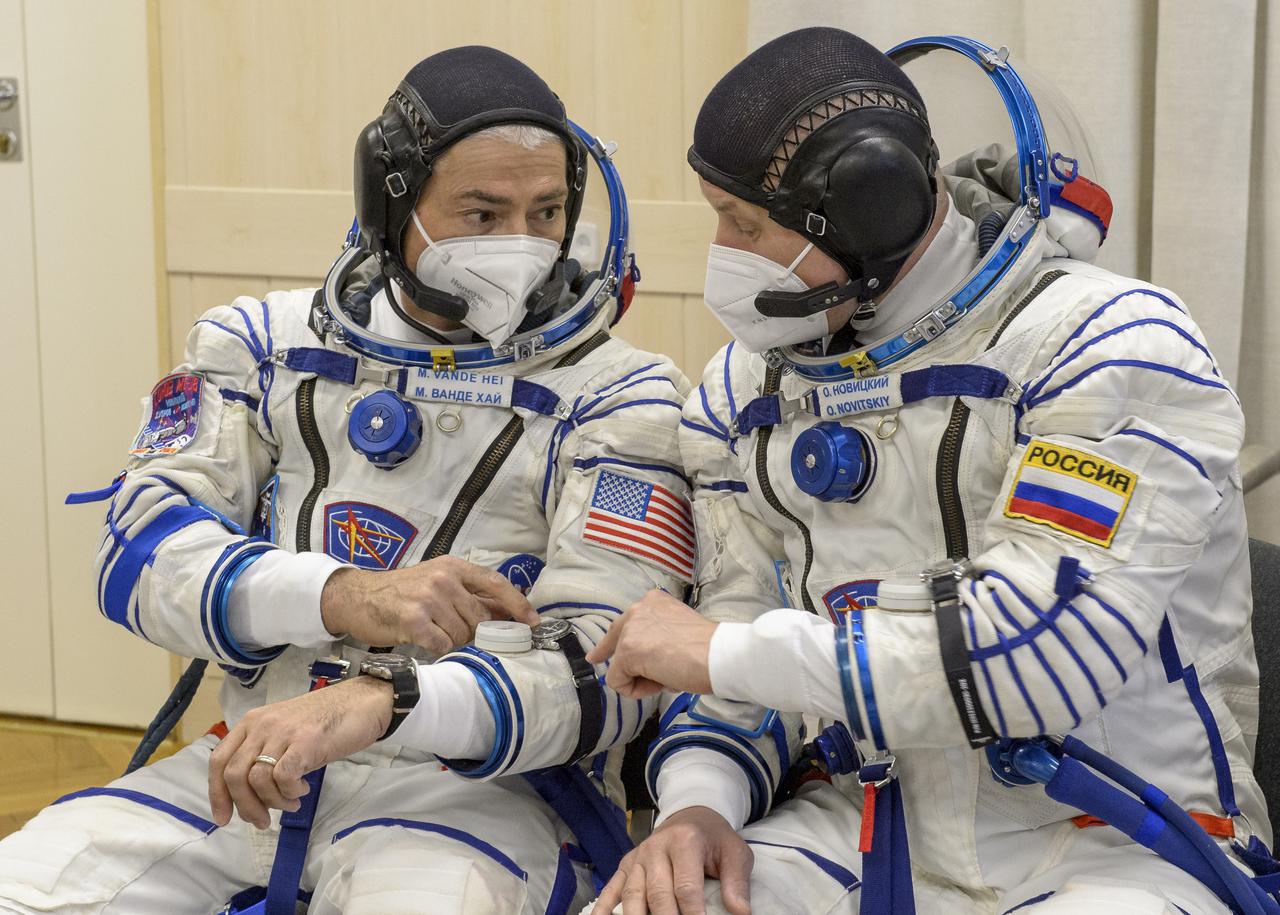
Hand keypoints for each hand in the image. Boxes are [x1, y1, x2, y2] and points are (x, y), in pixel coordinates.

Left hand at [207, 675, 393, 828]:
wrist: (364, 701)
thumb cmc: (328, 719)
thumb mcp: (286, 732)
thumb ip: (266, 753)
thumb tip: (252, 795)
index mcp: (253, 721)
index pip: (219, 760)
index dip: (217, 794)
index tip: (224, 818)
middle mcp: (262, 724)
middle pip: (234, 775)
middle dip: (245, 806)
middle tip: (263, 821)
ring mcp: (284, 731)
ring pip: (256, 779)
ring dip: (272, 802)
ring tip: (291, 804)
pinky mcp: (305, 741)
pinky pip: (283, 777)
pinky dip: (289, 793)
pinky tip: (302, 791)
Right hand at [321, 555, 538, 651]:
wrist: (358, 597)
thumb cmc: (401, 591)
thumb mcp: (438, 581)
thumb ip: (471, 594)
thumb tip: (509, 611)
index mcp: (453, 567)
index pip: (496, 584)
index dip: (518, 604)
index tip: (533, 622)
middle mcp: (443, 579)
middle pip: (480, 617)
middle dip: (475, 631)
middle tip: (453, 630)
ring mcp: (428, 598)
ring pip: (462, 634)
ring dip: (452, 640)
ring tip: (433, 630)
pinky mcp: (413, 620)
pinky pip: (443, 644)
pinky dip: (437, 647)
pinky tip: (423, 638)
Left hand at [587, 589, 716, 698]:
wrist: (719, 655)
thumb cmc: (709, 648)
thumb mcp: (678, 629)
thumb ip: (657, 635)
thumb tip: (643, 660)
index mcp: (652, 601)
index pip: (623, 623)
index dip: (610, 644)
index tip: (595, 656)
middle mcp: (637, 610)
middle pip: (616, 644)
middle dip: (626, 665)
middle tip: (628, 678)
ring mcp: (630, 630)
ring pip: (620, 666)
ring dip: (643, 679)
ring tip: (670, 676)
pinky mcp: (627, 652)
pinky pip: (618, 682)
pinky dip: (637, 691)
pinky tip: (661, 683)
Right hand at [591, 806, 752, 914]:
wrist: (691, 814)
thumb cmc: (714, 839)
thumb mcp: (734, 852)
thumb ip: (737, 882)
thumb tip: (741, 913)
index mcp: (685, 842)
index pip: (686, 888)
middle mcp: (656, 848)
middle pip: (657, 895)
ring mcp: (638, 858)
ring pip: (632, 895)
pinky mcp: (626, 865)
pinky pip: (612, 889)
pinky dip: (604, 908)